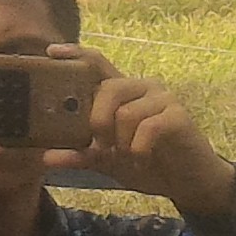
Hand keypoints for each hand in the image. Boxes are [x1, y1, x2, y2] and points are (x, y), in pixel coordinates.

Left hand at [43, 49, 235, 214]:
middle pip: (109, 87)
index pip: (97, 64)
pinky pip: (148, 128)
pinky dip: (139, 149)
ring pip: (126, 112)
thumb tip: (46, 157)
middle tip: (101, 146)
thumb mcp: (108, 162)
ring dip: (121, 142)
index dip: (76, 55)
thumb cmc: (148, 164)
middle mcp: (143, 88)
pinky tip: (143, 158)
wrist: (189, 182)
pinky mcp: (178, 116)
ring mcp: (163, 99)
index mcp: (123, 93)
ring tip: (127, 157)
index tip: (51, 53)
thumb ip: (80, 156)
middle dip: (98, 121)